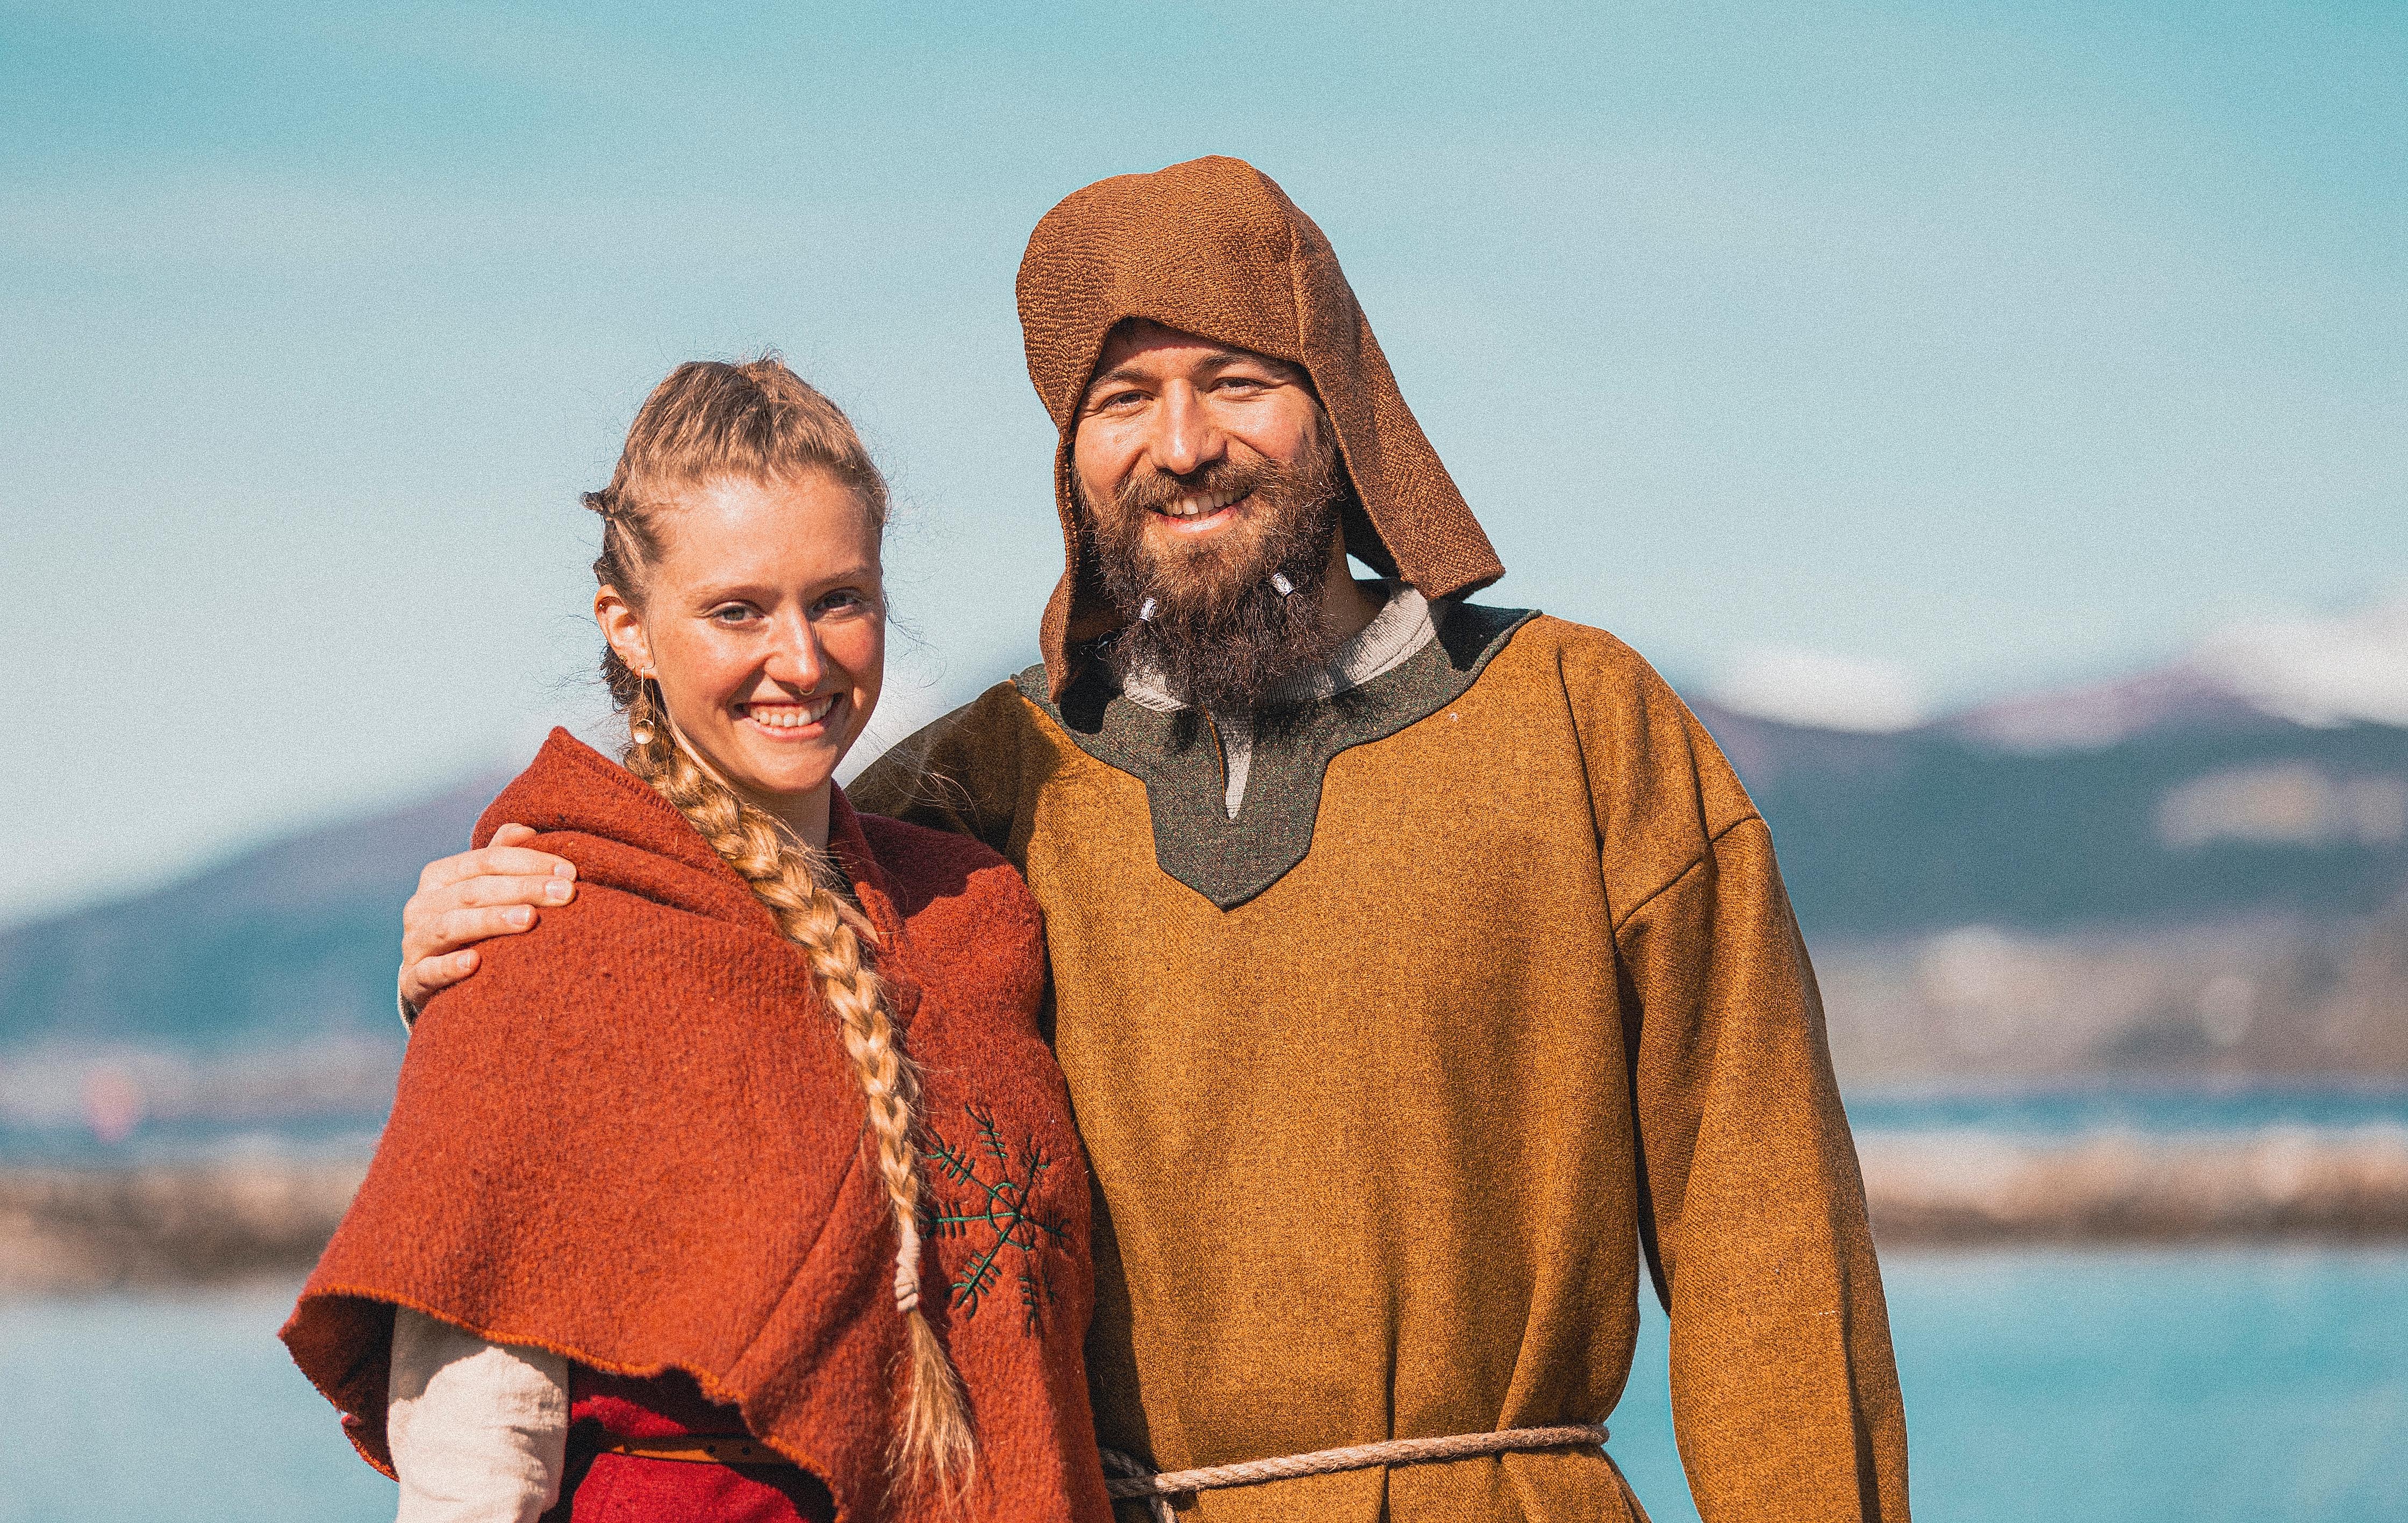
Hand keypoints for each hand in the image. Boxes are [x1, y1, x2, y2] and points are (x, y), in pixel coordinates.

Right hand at [398, 824, 578, 1014]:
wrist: (430, 978)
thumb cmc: (469, 925)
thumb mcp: (481, 889)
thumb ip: (499, 859)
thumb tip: (525, 830)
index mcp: (439, 877)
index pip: (486, 861)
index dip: (528, 862)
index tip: (570, 872)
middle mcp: (421, 906)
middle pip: (474, 891)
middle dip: (523, 889)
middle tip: (565, 894)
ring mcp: (414, 943)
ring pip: (451, 926)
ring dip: (492, 920)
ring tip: (529, 918)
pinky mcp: (413, 980)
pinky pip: (427, 972)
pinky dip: (448, 967)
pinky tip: (474, 964)